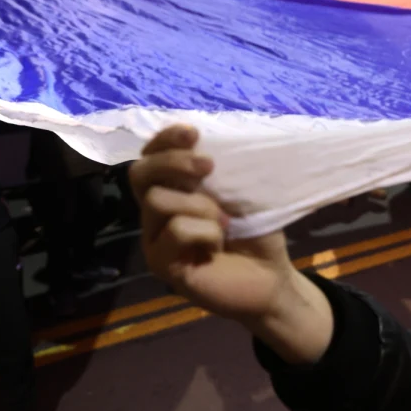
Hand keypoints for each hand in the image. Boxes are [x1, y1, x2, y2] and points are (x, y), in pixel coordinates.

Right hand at [130, 126, 334, 362]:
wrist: (271, 277)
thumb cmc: (256, 232)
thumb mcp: (242, 192)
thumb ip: (220, 169)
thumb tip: (209, 139)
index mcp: (174, 189)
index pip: (151, 155)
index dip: (165, 139)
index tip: (193, 132)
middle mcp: (156, 212)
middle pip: (140, 173)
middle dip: (173, 162)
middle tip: (208, 167)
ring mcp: (155, 239)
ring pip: (158, 201)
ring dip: (199, 206)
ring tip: (224, 222)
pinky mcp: (161, 264)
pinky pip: (175, 231)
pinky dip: (205, 232)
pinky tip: (217, 246)